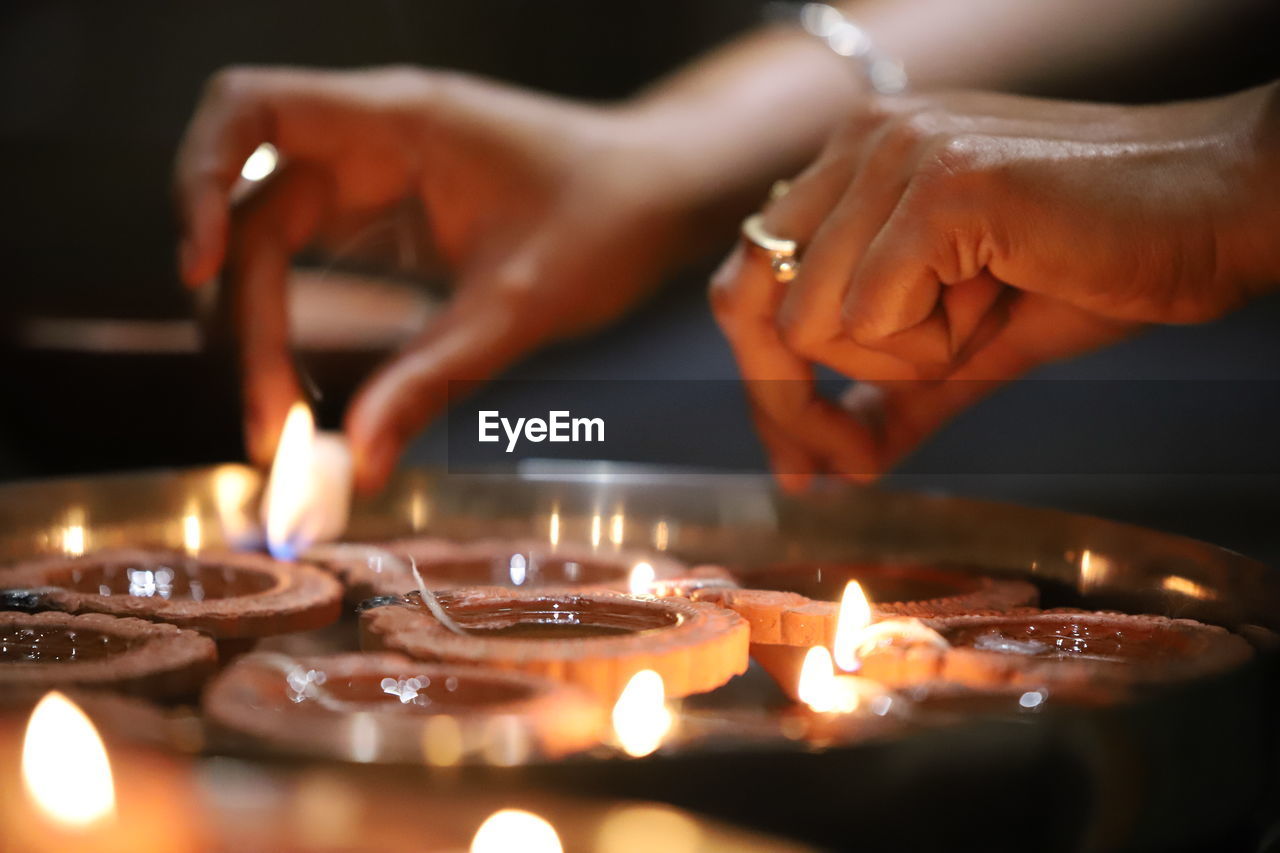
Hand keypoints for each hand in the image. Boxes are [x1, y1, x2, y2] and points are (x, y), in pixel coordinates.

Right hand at [176, 66, 696, 490]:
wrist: (666, 193)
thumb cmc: (612, 219)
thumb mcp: (522, 306)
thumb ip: (435, 379)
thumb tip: (359, 461)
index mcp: (397, 122)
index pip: (250, 112)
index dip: (198, 180)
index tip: (195, 272)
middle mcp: (372, 140)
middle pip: (253, 213)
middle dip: (244, 316)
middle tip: (273, 427)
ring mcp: (378, 178)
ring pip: (274, 244)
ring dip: (264, 329)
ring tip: (287, 425)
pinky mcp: (391, 217)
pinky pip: (314, 262)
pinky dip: (299, 322)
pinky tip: (310, 389)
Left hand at [712, 86, 1279, 488]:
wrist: (1217, 214)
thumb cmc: (1098, 262)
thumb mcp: (968, 345)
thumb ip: (890, 396)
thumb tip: (825, 469)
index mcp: (853, 162)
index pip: (747, 278)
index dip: (764, 378)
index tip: (801, 460)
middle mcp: (859, 143)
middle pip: (749, 300)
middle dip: (793, 399)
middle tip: (854, 457)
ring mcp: (896, 154)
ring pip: (813, 319)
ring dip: (900, 360)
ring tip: (984, 316)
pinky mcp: (942, 185)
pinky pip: (872, 316)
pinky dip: (936, 345)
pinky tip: (1003, 297)